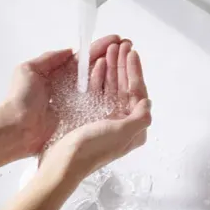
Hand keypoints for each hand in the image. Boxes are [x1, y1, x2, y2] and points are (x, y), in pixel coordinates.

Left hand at [3, 35, 121, 154]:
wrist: (16, 130)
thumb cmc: (20, 99)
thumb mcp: (28, 70)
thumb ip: (49, 58)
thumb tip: (70, 51)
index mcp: (60, 74)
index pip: (84, 58)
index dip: (99, 48)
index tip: (116, 39)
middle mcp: (72, 88)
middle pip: (97, 69)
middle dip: (113, 56)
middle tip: (129, 46)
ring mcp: (79, 103)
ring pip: (101, 84)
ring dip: (115, 70)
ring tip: (129, 58)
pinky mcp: (83, 118)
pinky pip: (100, 103)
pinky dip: (111, 92)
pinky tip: (122, 83)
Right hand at [38, 43, 150, 190]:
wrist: (61, 164)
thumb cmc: (91, 149)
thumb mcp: (121, 133)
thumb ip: (139, 118)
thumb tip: (148, 102)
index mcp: (133, 128)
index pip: (138, 93)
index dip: (135, 71)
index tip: (131, 52)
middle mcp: (122, 123)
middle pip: (126, 88)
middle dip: (123, 65)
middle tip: (120, 45)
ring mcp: (106, 120)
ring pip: (112, 88)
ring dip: (112, 68)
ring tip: (109, 49)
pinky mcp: (90, 118)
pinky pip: (98, 93)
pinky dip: (99, 78)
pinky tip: (97, 65)